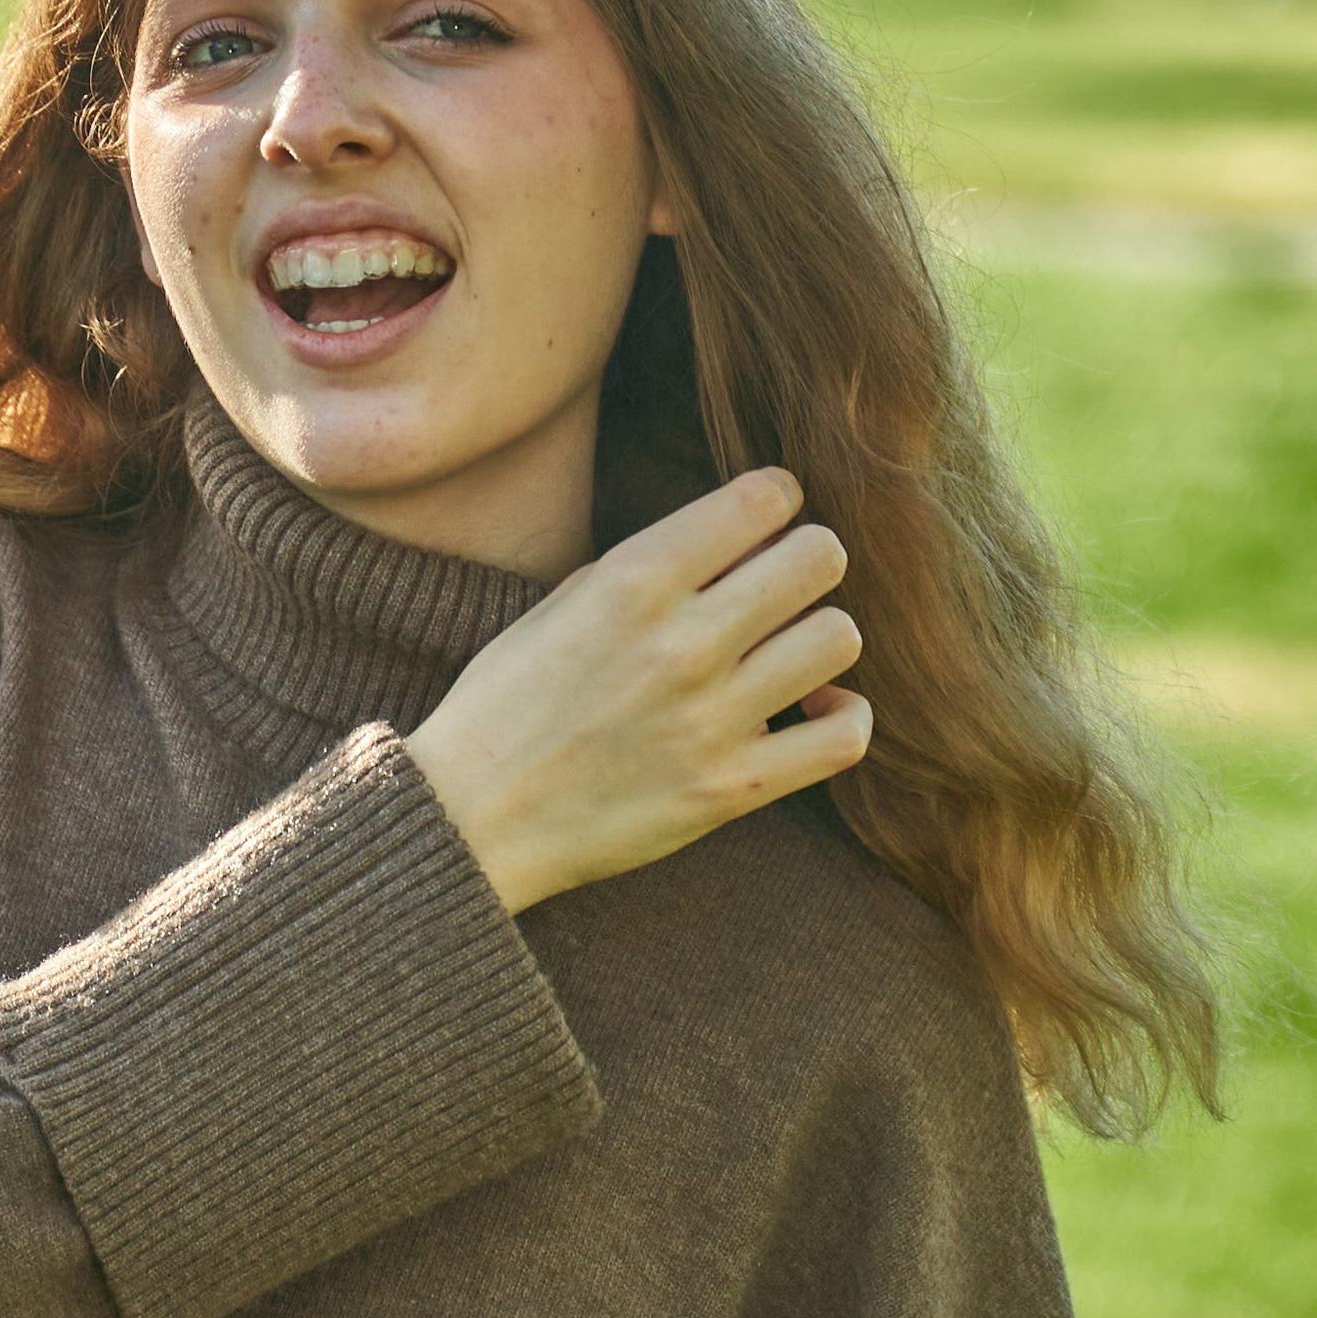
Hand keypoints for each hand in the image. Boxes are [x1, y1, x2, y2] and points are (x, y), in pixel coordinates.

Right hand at [404, 468, 869, 914]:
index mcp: (632, 583)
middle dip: (807, 560)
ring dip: (821, 636)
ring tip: (791, 652)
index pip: (762, 500)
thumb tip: (739, 537)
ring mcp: (711, 719)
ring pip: (839, 637)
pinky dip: (844, 715)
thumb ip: (646, 567)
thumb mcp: (559, 606)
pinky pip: (843, 736)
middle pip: (820, 558)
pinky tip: (814, 708)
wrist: (473, 819)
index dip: (777, 498)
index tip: (765, 520)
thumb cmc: (508, 704)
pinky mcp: (731, 788)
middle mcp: (681, 644)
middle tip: (784, 584)